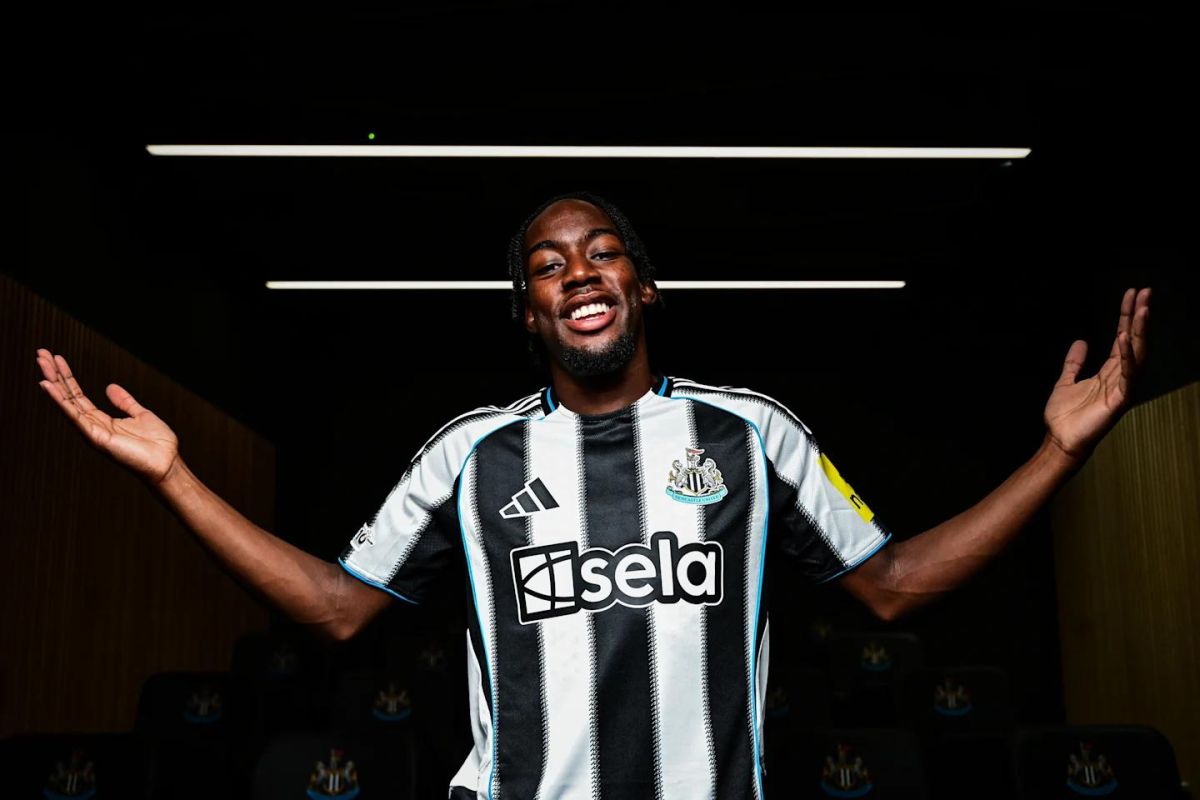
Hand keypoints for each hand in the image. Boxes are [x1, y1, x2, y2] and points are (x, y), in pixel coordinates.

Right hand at [35, 348, 180, 483]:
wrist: (167, 463)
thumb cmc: (157, 444)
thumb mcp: (140, 415)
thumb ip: (125, 402)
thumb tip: (110, 387)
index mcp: (102, 420)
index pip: (78, 395)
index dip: (67, 377)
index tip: (56, 358)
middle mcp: (93, 426)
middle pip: (68, 396)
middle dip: (54, 375)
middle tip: (41, 354)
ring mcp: (92, 432)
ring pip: (67, 403)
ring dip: (53, 382)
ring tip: (42, 362)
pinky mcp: (96, 438)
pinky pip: (74, 416)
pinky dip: (60, 401)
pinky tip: (48, 386)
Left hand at [1044, 287, 1150, 462]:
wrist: (1059, 440)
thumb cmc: (1065, 416)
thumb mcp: (1065, 381)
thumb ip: (1074, 363)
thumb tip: (1080, 341)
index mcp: (1110, 372)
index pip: (1123, 338)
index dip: (1127, 316)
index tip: (1132, 294)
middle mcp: (1120, 377)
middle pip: (1135, 341)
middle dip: (1140, 317)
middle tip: (1145, 292)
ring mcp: (1122, 389)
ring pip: (1137, 355)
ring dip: (1140, 331)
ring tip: (1142, 308)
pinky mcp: (1119, 401)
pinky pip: (1128, 376)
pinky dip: (1127, 356)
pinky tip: (1125, 338)